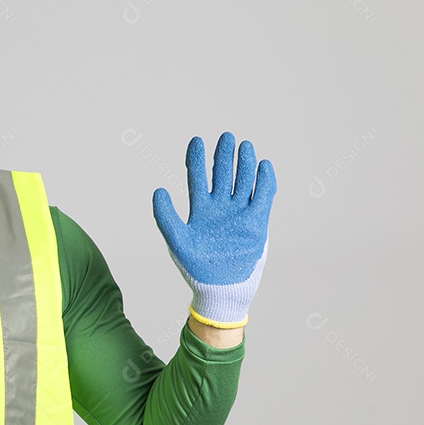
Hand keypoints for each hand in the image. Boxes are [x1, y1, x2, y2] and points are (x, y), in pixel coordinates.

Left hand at [152, 132, 275, 327]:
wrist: (219, 288)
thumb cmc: (195, 267)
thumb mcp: (176, 240)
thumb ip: (166, 216)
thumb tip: (159, 190)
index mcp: (200, 209)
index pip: (197, 177)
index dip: (197, 159)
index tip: (196, 140)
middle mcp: (220, 208)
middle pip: (222, 174)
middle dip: (223, 155)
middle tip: (225, 136)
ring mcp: (239, 213)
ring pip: (243, 181)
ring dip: (244, 164)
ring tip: (244, 145)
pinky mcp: (257, 222)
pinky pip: (263, 197)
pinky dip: (264, 181)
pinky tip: (263, 165)